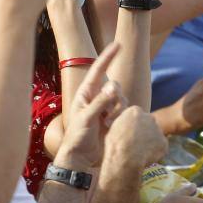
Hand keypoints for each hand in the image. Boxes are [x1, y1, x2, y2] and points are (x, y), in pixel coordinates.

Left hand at [57, 43, 126, 167]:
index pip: (99, 70)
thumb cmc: (78, 137)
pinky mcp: (115, 119)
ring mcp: (107, 108)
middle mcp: (97, 97)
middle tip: (106, 115)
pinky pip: (125, 111)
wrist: (82, 157)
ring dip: (117, 111)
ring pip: (122, 99)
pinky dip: (121, 118)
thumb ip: (100, 102)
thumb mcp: (86, 118)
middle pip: (115, 85)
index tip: (118, 44)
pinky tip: (112, 127)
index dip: (108, 56)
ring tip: (106, 124)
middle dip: (114, 97)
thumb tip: (113, 87)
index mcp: (86, 93)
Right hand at [105, 105, 167, 167]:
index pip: (137, 116)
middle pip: (148, 123)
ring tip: (139, 153)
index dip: (132, 126)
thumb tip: (126, 126)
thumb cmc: (115, 144)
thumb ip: (124, 123)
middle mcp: (149, 117)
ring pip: (155, 136)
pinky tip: (145, 158)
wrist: (124, 158)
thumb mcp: (113, 127)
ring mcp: (158, 130)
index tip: (128, 135)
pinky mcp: (164, 143)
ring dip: (150, 142)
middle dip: (143, 132)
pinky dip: (155, 153)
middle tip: (135, 144)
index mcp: (135, 111)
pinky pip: (160, 148)